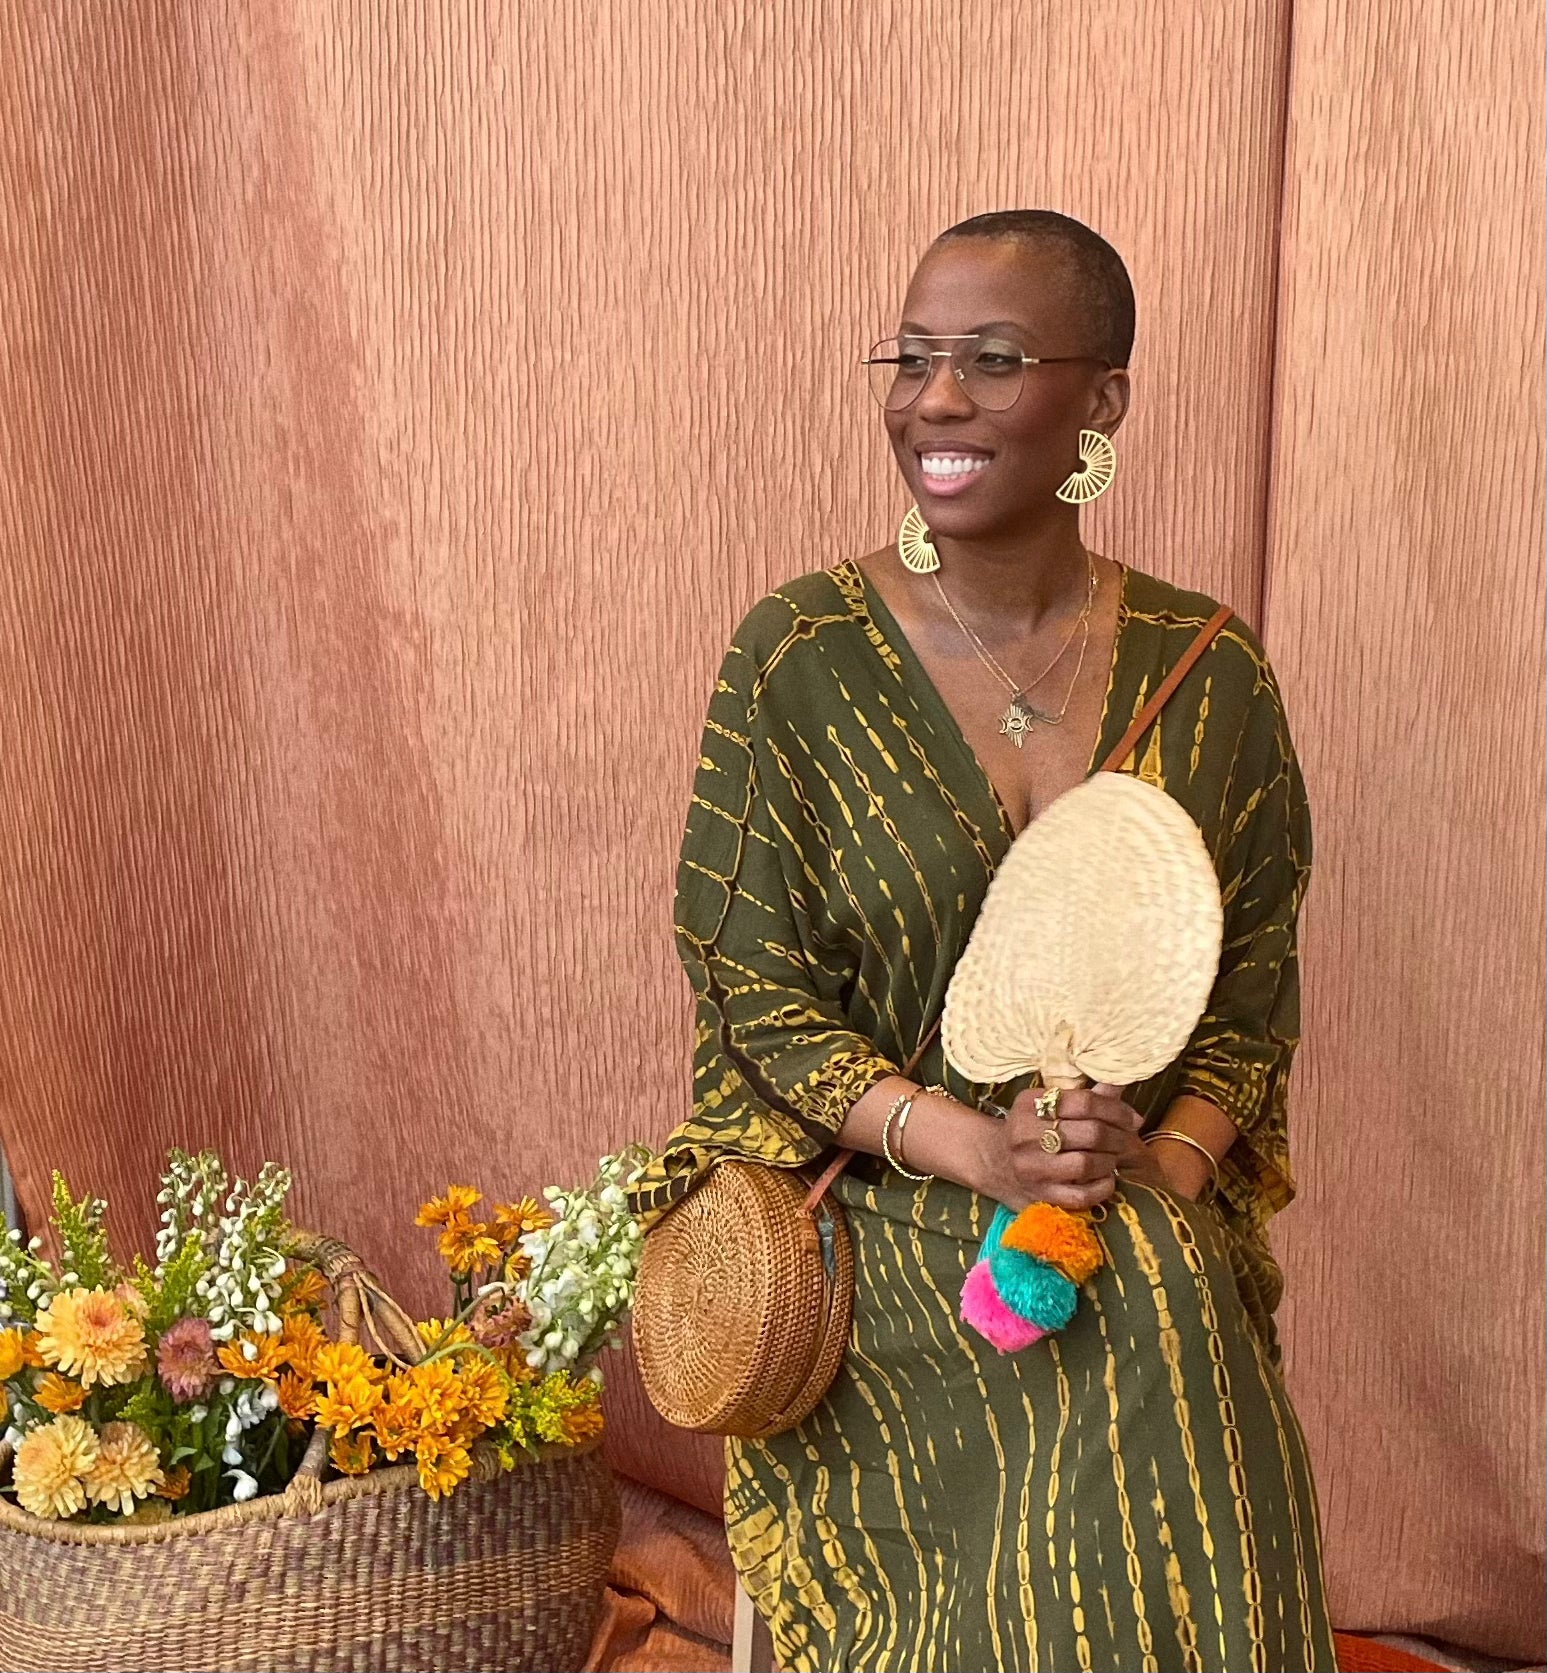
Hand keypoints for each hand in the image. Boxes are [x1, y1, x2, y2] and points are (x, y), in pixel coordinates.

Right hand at [972, 1081, 1144, 1212]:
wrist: (994, 1163)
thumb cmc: (1032, 1129)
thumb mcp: (1050, 1106)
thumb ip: (1087, 1097)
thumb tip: (1121, 1079)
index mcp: (1030, 1105)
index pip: (1085, 1102)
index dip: (1116, 1110)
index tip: (1132, 1118)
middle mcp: (1026, 1135)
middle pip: (1090, 1133)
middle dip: (1118, 1136)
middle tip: (1126, 1139)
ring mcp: (1031, 1169)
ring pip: (1087, 1164)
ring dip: (1110, 1161)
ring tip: (1112, 1158)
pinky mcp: (1039, 1196)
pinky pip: (1082, 1195)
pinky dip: (1102, 1187)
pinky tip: (1105, 1179)